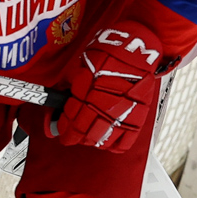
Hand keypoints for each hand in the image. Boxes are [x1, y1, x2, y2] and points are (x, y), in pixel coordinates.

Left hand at [53, 22, 162, 151]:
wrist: (136, 52)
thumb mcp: (83, 66)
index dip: (63, 127)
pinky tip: (106, 141)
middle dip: (74, 136)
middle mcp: (104, 105)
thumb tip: (60, 102)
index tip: (61, 129)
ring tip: (88, 137)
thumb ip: (72, 87)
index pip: (70, 120)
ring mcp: (122, 114)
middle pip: (84, 133)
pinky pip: (123, 142)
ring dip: (91, 141)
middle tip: (71, 136)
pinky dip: (112, 145)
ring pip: (101, 140)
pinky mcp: (137, 119)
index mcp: (88, 92)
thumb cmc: (109, 55)